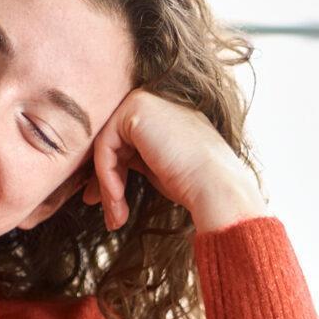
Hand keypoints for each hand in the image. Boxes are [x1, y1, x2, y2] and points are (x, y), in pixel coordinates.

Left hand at [82, 89, 266, 232]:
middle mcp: (154, 101)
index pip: (125, 142)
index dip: (113, 176)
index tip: (112, 206)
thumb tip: (102, 174)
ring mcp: (144, 100)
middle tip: (110, 216)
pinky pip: (105, 146)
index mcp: (163, 114)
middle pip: (112, 143)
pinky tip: (117, 200)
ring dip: (108, 186)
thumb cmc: (194, 184)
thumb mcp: (158, 167)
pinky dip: (107, 177)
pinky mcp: (135, 108)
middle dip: (106, 183)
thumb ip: (135, 158)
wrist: (215, 185)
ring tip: (115, 218)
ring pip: (106, 147)